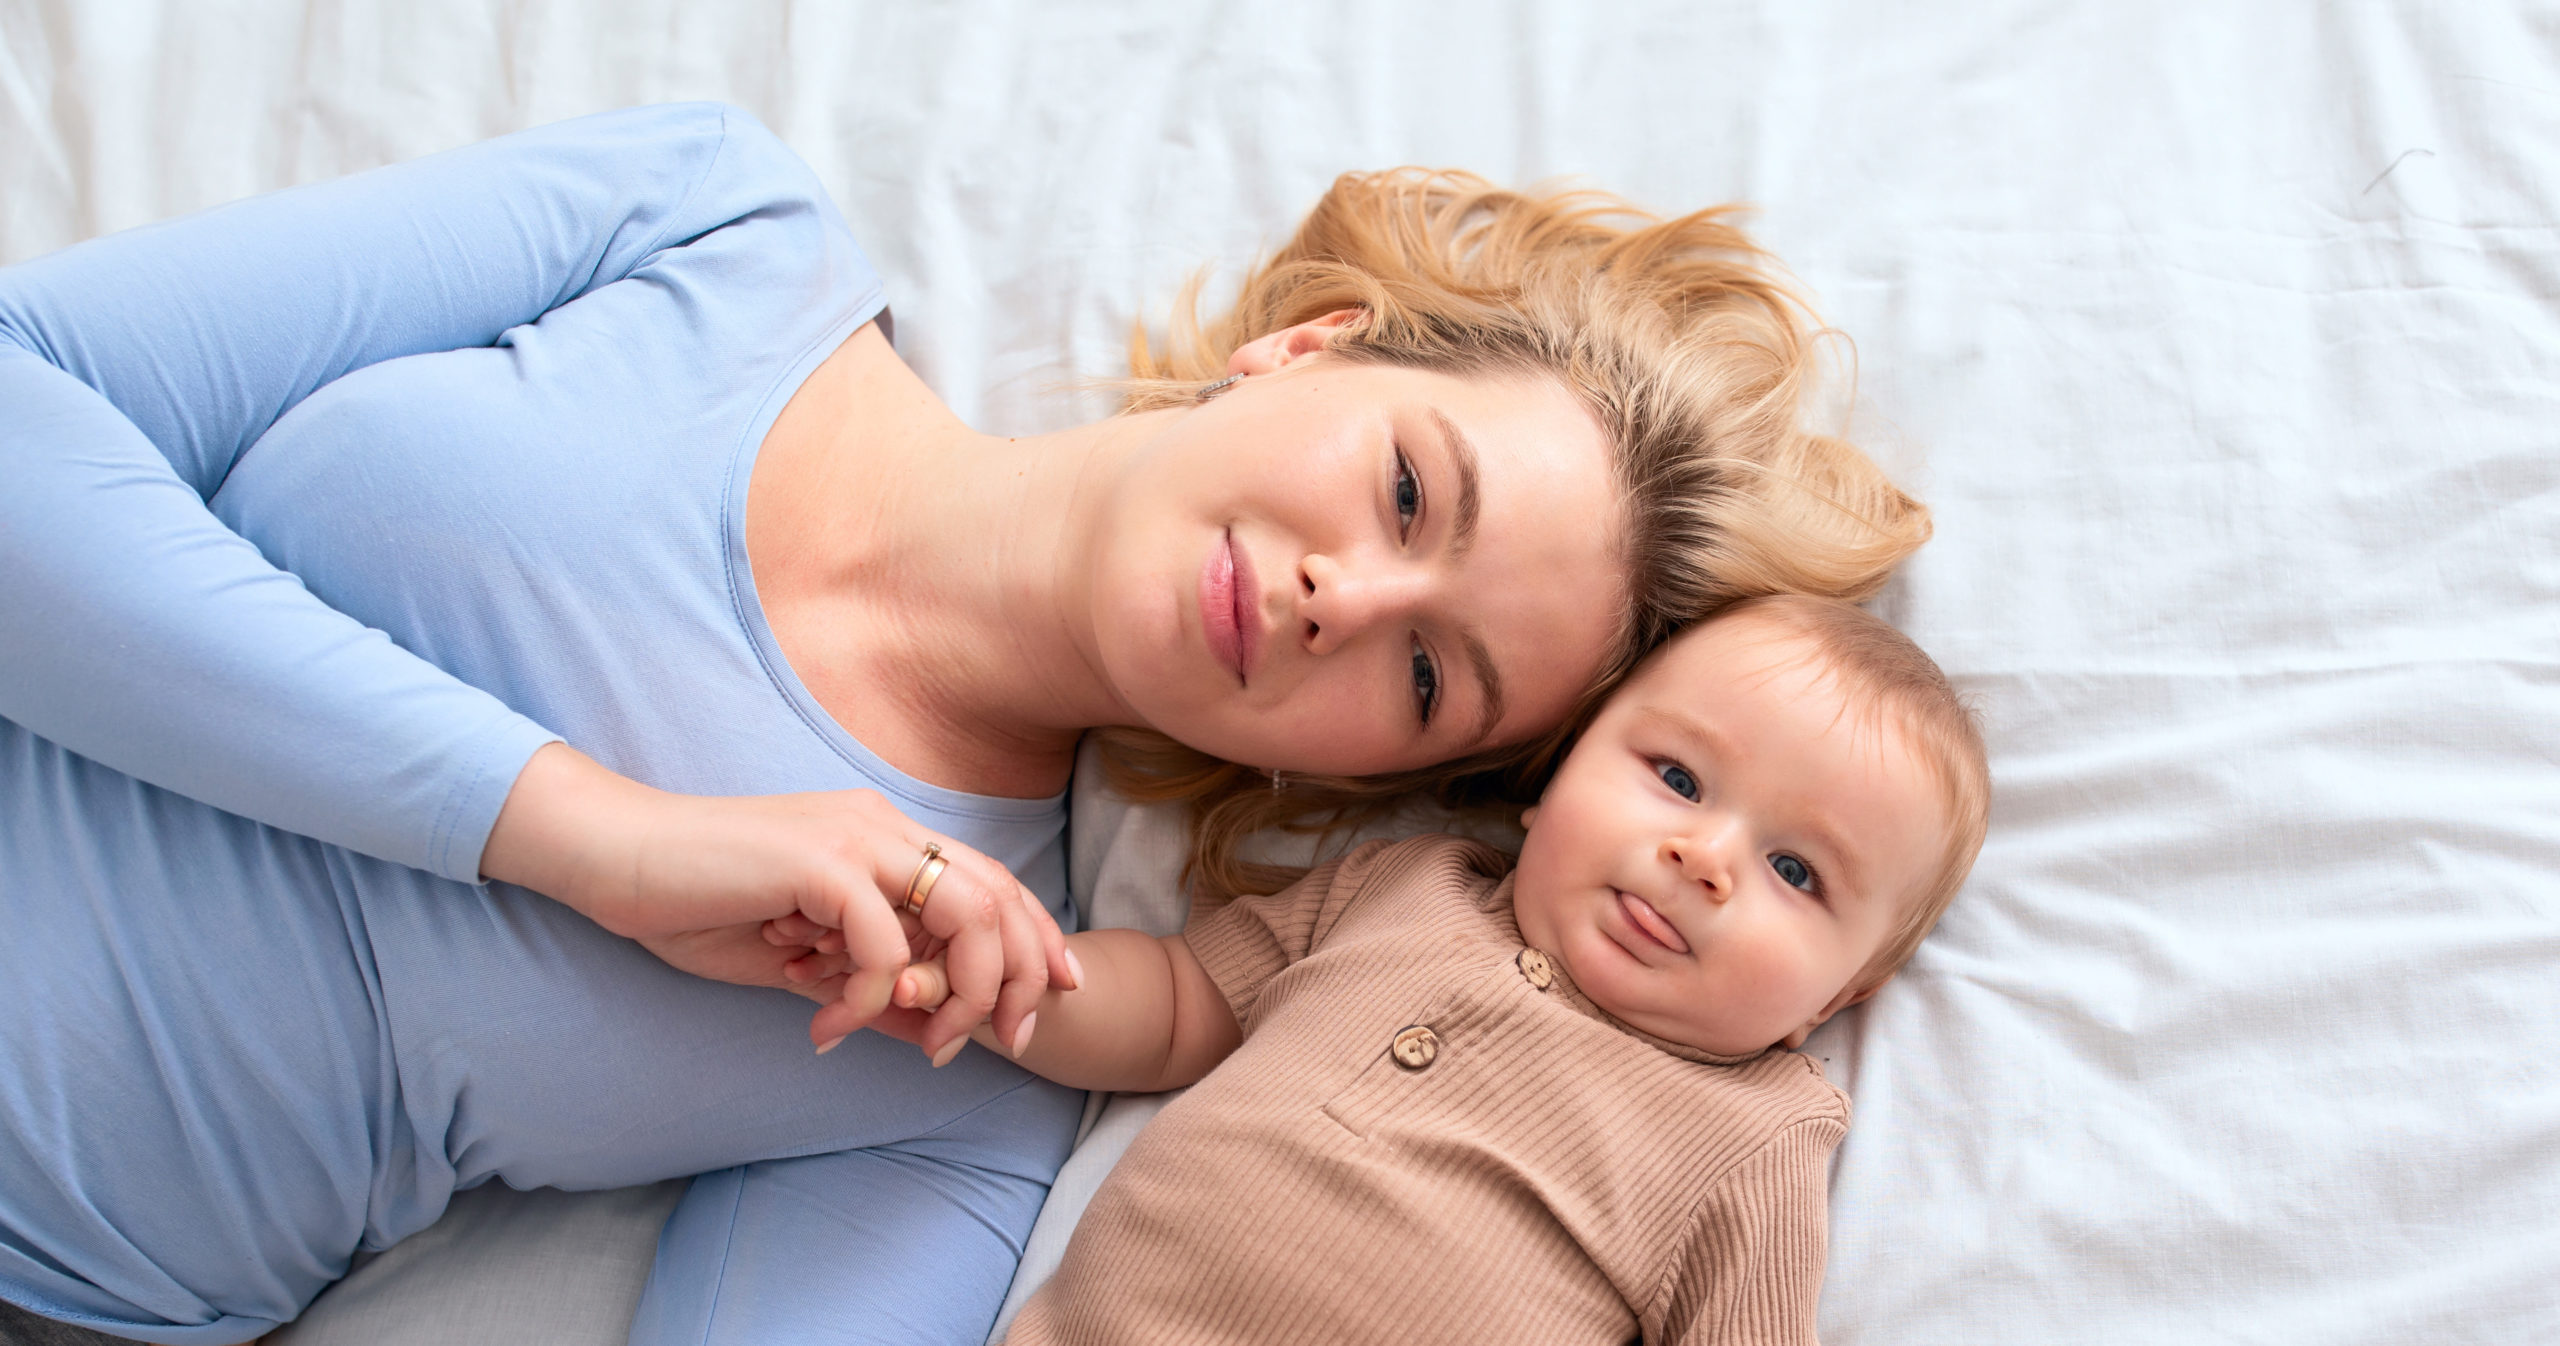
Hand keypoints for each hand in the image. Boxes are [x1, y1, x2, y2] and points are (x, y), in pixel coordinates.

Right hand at [482, 743, 1075, 1060]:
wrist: (615, 859)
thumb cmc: (697, 905)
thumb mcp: (801, 963)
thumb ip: (869, 990)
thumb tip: (932, 1036)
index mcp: (883, 838)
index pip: (991, 881)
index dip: (1036, 936)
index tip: (1055, 996)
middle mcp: (882, 826)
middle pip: (997, 894)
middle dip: (1021, 974)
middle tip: (1008, 1039)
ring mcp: (854, 838)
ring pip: (962, 912)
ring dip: (959, 992)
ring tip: (929, 1046)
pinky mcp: (819, 863)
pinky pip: (882, 945)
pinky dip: (869, 1000)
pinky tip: (821, 1029)